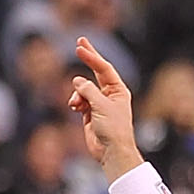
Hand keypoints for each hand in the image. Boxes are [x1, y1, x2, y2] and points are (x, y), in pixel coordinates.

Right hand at [69, 38, 141, 176]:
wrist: (112, 151)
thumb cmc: (113, 129)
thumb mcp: (101, 106)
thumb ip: (88, 90)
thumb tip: (77, 80)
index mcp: (118, 90)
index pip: (103, 68)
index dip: (92, 57)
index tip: (79, 47)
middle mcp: (109, 94)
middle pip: (96, 72)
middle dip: (88, 59)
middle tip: (80, 43)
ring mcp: (99, 103)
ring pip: (83, 89)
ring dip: (77, 93)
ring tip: (76, 104)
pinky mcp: (90, 113)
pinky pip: (79, 101)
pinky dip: (75, 102)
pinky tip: (74, 108)